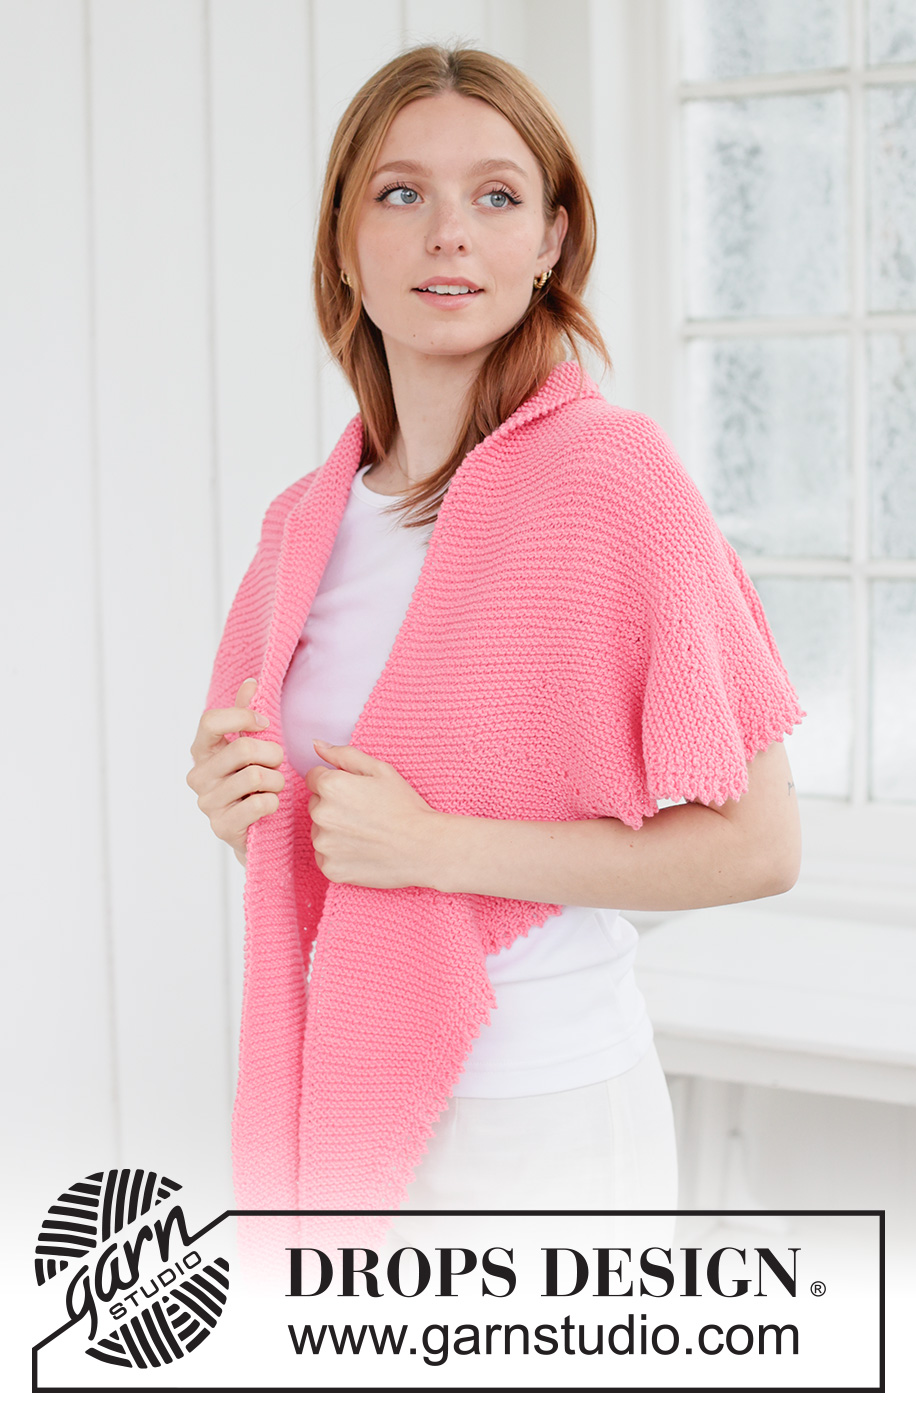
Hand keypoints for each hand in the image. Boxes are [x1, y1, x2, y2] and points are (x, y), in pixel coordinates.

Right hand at [186, 677, 284, 864]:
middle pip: (243, 748)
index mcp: (201, 750)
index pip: (211, 720)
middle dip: (273, 754)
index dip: (242, 717)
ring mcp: (207, 802)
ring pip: (256, 776)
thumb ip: (246, 714)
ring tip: (274, 787)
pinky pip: (260, 804)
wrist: (256, 829)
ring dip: (277, 780)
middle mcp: (198, 775)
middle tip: (276, 765)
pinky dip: (274, 802)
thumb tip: (251, 683)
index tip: (265, 724)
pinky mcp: (222, 826)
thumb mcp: (251, 746)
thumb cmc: (254, 783)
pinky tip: (270, 805)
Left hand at [306, 740, 440, 888]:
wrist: (424, 848)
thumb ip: (344, 755)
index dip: (337, 783)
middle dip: (334, 806)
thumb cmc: (405, 806)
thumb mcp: (380, 770)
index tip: (357, 793)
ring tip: (365, 833)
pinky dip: (338, 854)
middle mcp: (320, 815)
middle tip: (365, 814)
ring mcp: (323, 845)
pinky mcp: (329, 869)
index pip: (314, 778)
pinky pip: (325, 856)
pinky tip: (362, 850)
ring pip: (320, 831)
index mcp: (330, 786)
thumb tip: (316, 745)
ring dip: (335, 831)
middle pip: (316, 804)